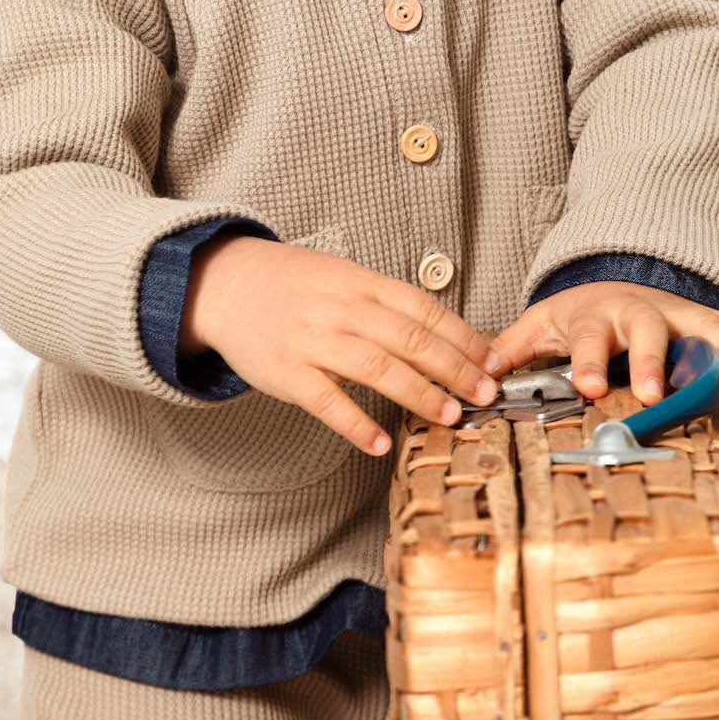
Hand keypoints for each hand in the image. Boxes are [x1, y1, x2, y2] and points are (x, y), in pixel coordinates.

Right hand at [182, 231, 506, 457]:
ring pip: (376, 368)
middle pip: (409, 339)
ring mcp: (313, 341)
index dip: (463, 337)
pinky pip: (327, 401)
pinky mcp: (287, 372)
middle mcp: (343, 309)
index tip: (493, 360)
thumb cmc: (292, 285)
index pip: (424, 310)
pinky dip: (355, 423)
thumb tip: (446, 334)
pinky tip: (379, 442)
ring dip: (418, 393)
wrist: (225, 285)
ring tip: (448, 415)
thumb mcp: (344, 276)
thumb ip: (388, 303)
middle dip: (454, 368)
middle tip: (484, 393)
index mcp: (362, 284)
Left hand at [482, 280, 718, 406]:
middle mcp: (640, 311)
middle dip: (654, 361)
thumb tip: (481, 376)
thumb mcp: (541, 324)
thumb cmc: (579, 315)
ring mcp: (678, 313)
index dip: (589, 361)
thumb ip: (513, 349)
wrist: (616, 282)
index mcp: (595, 316)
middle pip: (650, 329)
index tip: (588, 387)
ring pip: (704, 327)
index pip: (589, 336)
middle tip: (656, 396)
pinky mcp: (706, 320)